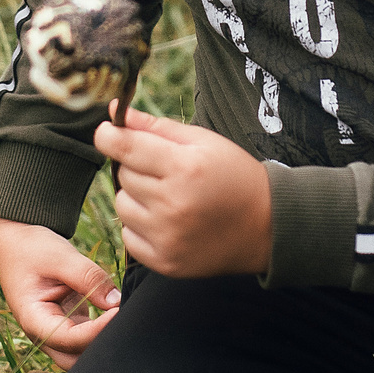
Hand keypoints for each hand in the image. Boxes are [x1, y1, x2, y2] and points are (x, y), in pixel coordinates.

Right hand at [0, 217, 121, 370]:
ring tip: (122, 317)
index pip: (69, 339)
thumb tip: (117, 302)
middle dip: (99, 347)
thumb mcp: (61, 256)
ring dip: (101, 340)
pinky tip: (117, 313)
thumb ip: (89, 278)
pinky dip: (102, 330)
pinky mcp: (68, 323)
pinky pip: (87, 337)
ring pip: (81, 352)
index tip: (119, 311)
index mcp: (33, 320)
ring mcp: (55, 331)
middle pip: (74, 359)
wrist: (18, 242)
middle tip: (123, 321)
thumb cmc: (33, 249)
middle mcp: (42, 333)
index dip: (96, 330)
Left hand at [95, 108, 272, 277]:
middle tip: (163, 170)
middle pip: (123, 175)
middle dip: (135, 167)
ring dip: (135, 197)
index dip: (108, 135)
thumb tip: (116, 110)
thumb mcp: (202, 141)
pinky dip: (140, 226)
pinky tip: (166, 220)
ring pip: (121, 206)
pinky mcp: (165, 262)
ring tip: (166, 196)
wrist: (266, 226)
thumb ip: (156, 127)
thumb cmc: (234, 175)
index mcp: (184, 168)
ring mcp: (168, 237)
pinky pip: (128, 237)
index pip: (124, 147)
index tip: (107, 131)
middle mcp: (173, 204)